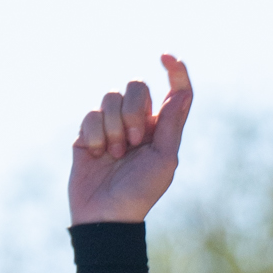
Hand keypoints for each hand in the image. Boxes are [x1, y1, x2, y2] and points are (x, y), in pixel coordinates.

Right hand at [70, 57, 193, 225]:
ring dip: (114, 127)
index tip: (166, 57)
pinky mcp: (88, 133)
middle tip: (135, 142)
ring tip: (115, 155)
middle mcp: (138, 122)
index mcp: (162, 128)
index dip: (174, 71)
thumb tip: (183, 91)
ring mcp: (111, 125)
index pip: (173, 90)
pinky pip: (91, 114)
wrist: (105, 215)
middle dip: (134, 111)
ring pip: (110, 97)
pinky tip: (98, 156)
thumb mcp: (164, 160)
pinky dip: (96, 134)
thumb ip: (172, 124)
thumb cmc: (140, 192)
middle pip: (136, 86)